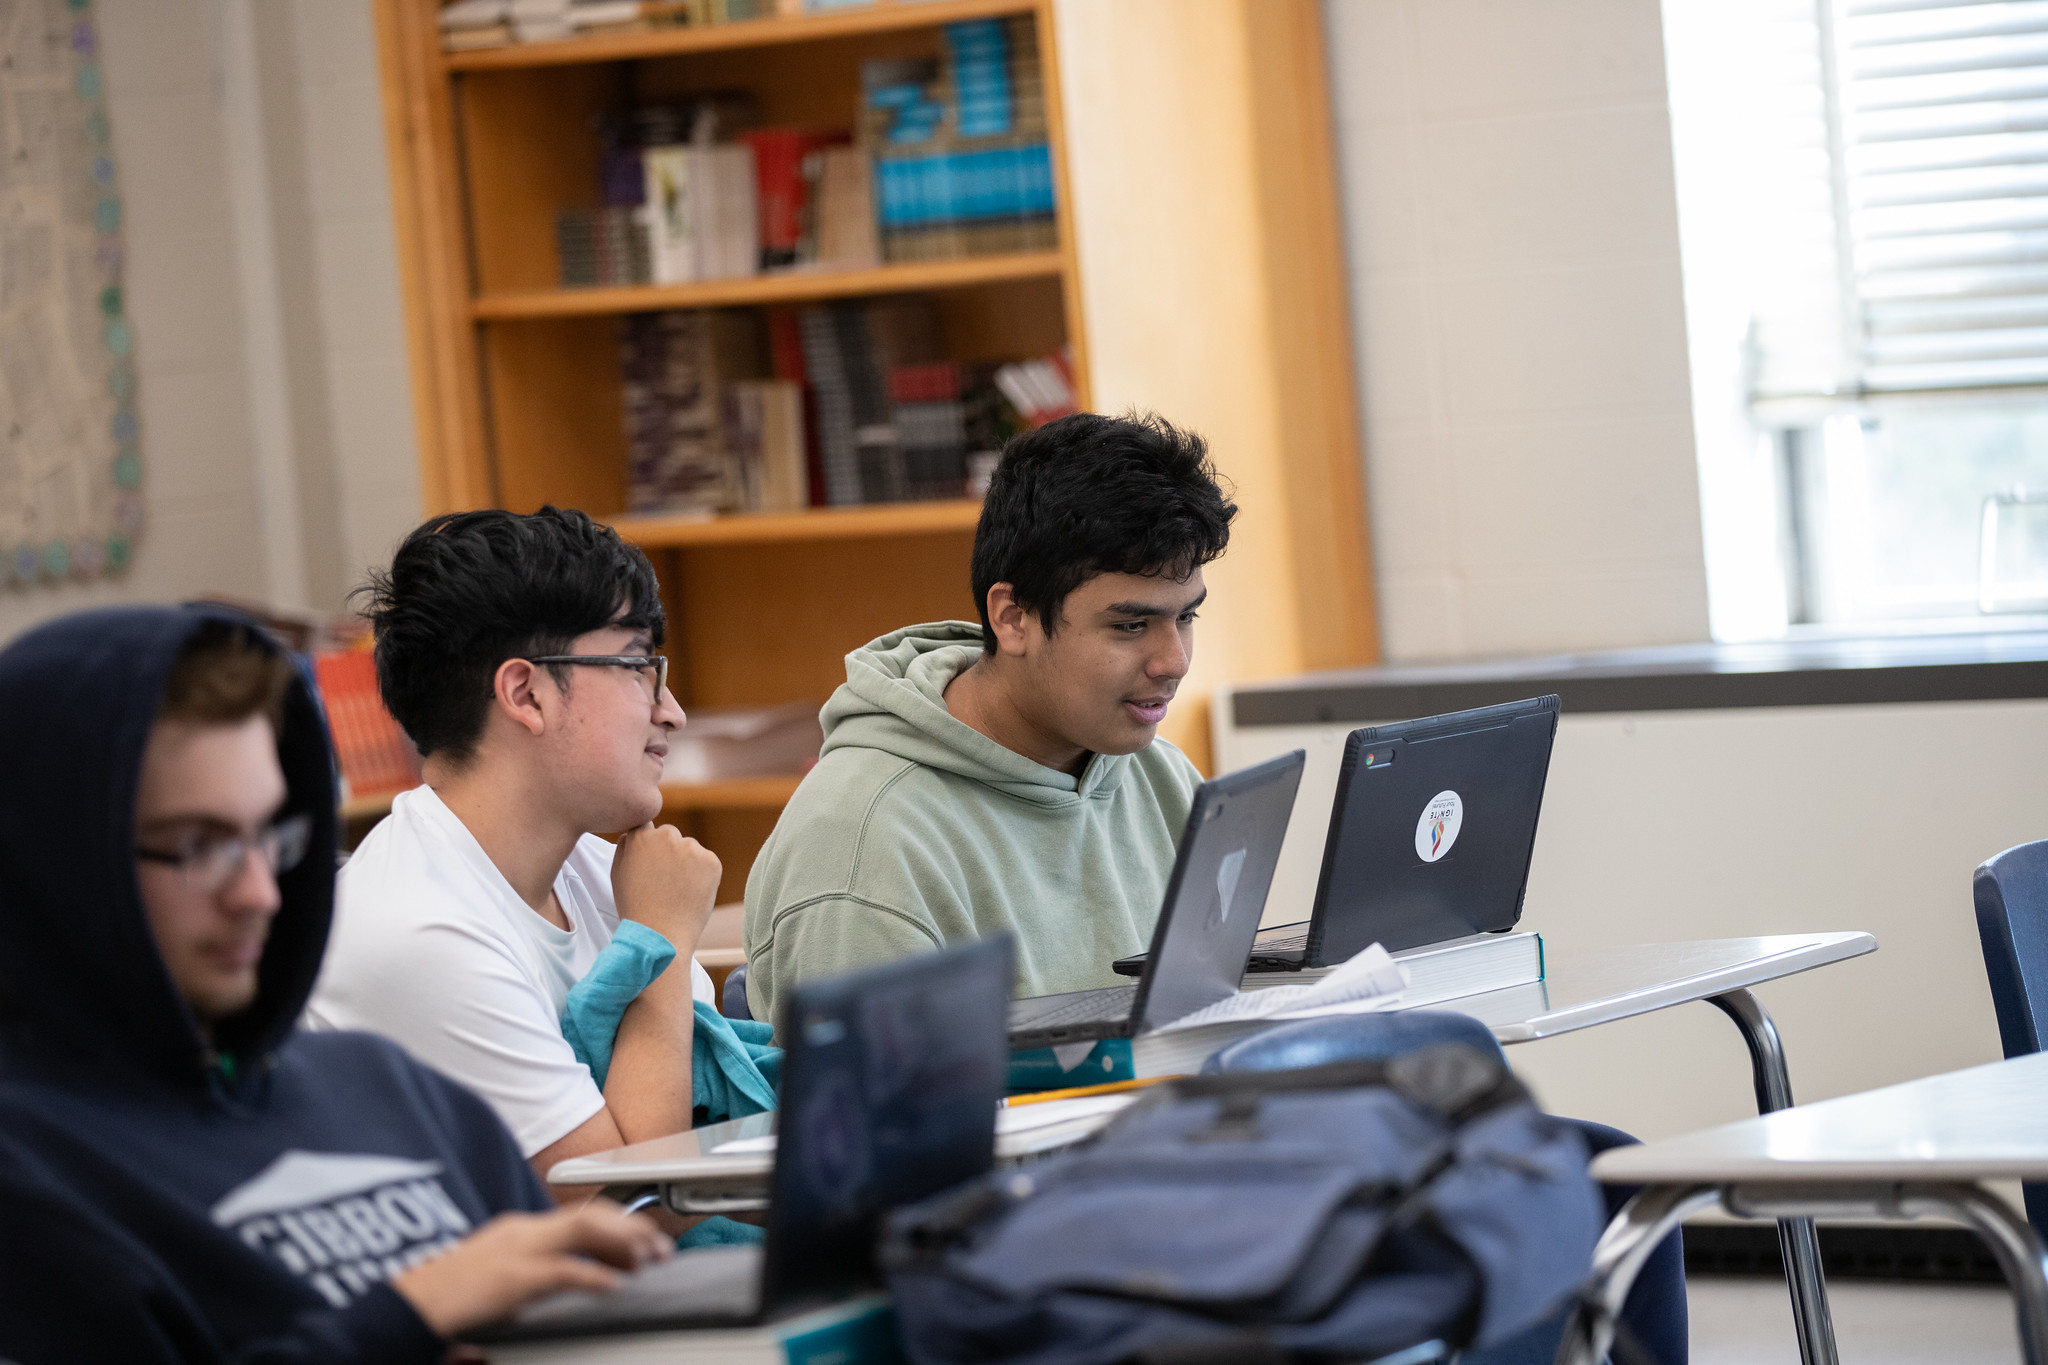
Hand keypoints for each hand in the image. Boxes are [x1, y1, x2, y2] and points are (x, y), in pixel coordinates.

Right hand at [390, 1201, 672, 1338]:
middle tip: (660, 1250)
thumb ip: (533, 1275)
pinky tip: (615, 1287)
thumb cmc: (446, 1298)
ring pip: (584, 1231)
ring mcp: (515, 1250)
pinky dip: (594, 1277)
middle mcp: (521, 1230)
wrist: (404, 1306)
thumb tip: (571, 1283)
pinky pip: (563, 1272)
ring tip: (648, 1261)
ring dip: (623, 1244)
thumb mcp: (498, 1279)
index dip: (619, 1227)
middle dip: (631, 1230)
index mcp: (518, 1229)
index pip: (580, 1216)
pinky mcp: (510, 1277)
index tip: (645, 1244)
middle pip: (589, 1216)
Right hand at [612, 821, 719, 952]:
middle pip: (669, 835)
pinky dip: (702, 873)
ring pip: (689, 848)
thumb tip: (634, 831)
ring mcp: (691, 847)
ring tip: (676, 890)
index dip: (647, 845)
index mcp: (641, 836)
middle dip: (668, 851)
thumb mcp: (618, 873)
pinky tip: (690, 892)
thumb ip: (625, 846)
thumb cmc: (635, 907)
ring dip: (686, 861)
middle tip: (663, 880)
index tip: (649, 860)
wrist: (661, 934)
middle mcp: (667, 836)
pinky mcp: (712, 861)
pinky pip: (706, 861)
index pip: (646, 826)